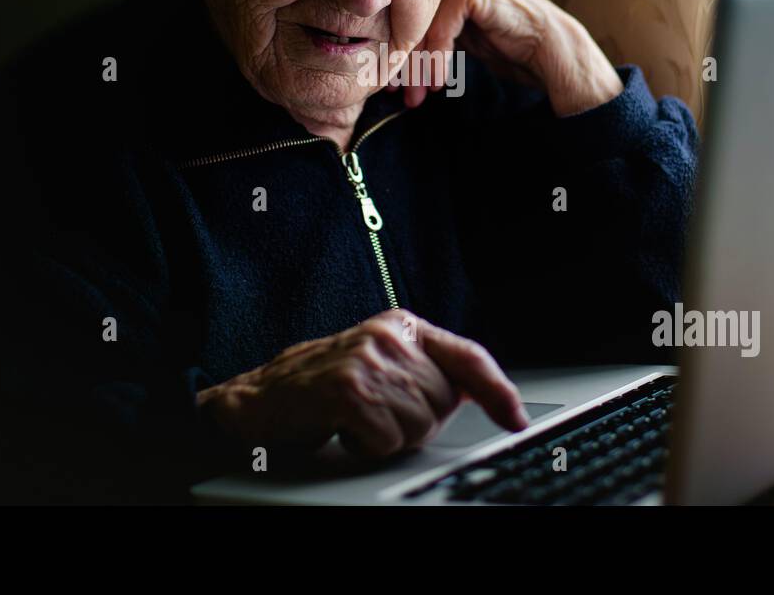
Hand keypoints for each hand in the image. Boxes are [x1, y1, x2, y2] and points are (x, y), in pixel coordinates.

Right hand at [196, 310, 528, 457]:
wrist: (257, 400)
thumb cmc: (319, 389)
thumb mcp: (378, 365)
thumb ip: (425, 372)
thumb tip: (480, 397)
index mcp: (401, 326)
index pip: (467, 356)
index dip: (497, 389)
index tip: (517, 418)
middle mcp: (388, 336)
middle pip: (444, 402)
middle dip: (418, 422)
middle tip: (377, 416)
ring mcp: (368, 360)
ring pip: (418, 425)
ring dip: (389, 437)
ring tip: (357, 421)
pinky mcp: (348, 389)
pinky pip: (386, 439)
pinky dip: (366, 446)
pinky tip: (343, 430)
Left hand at [399, 0, 623, 114]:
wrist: (548, 47)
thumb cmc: (505, 45)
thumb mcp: (458, 41)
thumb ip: (429, 41)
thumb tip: (393, 65)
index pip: (406, 20)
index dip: (399, 56)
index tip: (391, 88)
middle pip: (410, 22)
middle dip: (406, 64)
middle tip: (400, 96)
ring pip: (422, 26)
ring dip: (419, 66)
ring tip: (418, 95)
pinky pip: (441, 28)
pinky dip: (437, 58)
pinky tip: (439, 83)